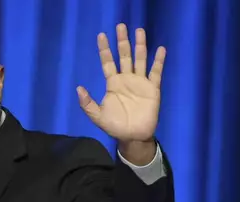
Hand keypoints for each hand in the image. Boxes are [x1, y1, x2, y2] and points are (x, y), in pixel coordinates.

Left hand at [77, 23, 165, 142]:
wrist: (133, 137)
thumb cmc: (115, 126)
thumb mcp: (97, 116)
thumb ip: (87, 103)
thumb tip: (79, 88)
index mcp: (113, 83)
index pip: (108, 62)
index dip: (104, 49)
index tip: (101, 35)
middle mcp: (126, 79)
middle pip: (124, 56)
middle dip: (122, 41)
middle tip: (120, 26)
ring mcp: (140, 82)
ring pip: (140, 60)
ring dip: (140, 46)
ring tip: (139, 30)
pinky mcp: (152, 89)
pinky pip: (156, 72)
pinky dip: (158, 61)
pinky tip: (160, 49)